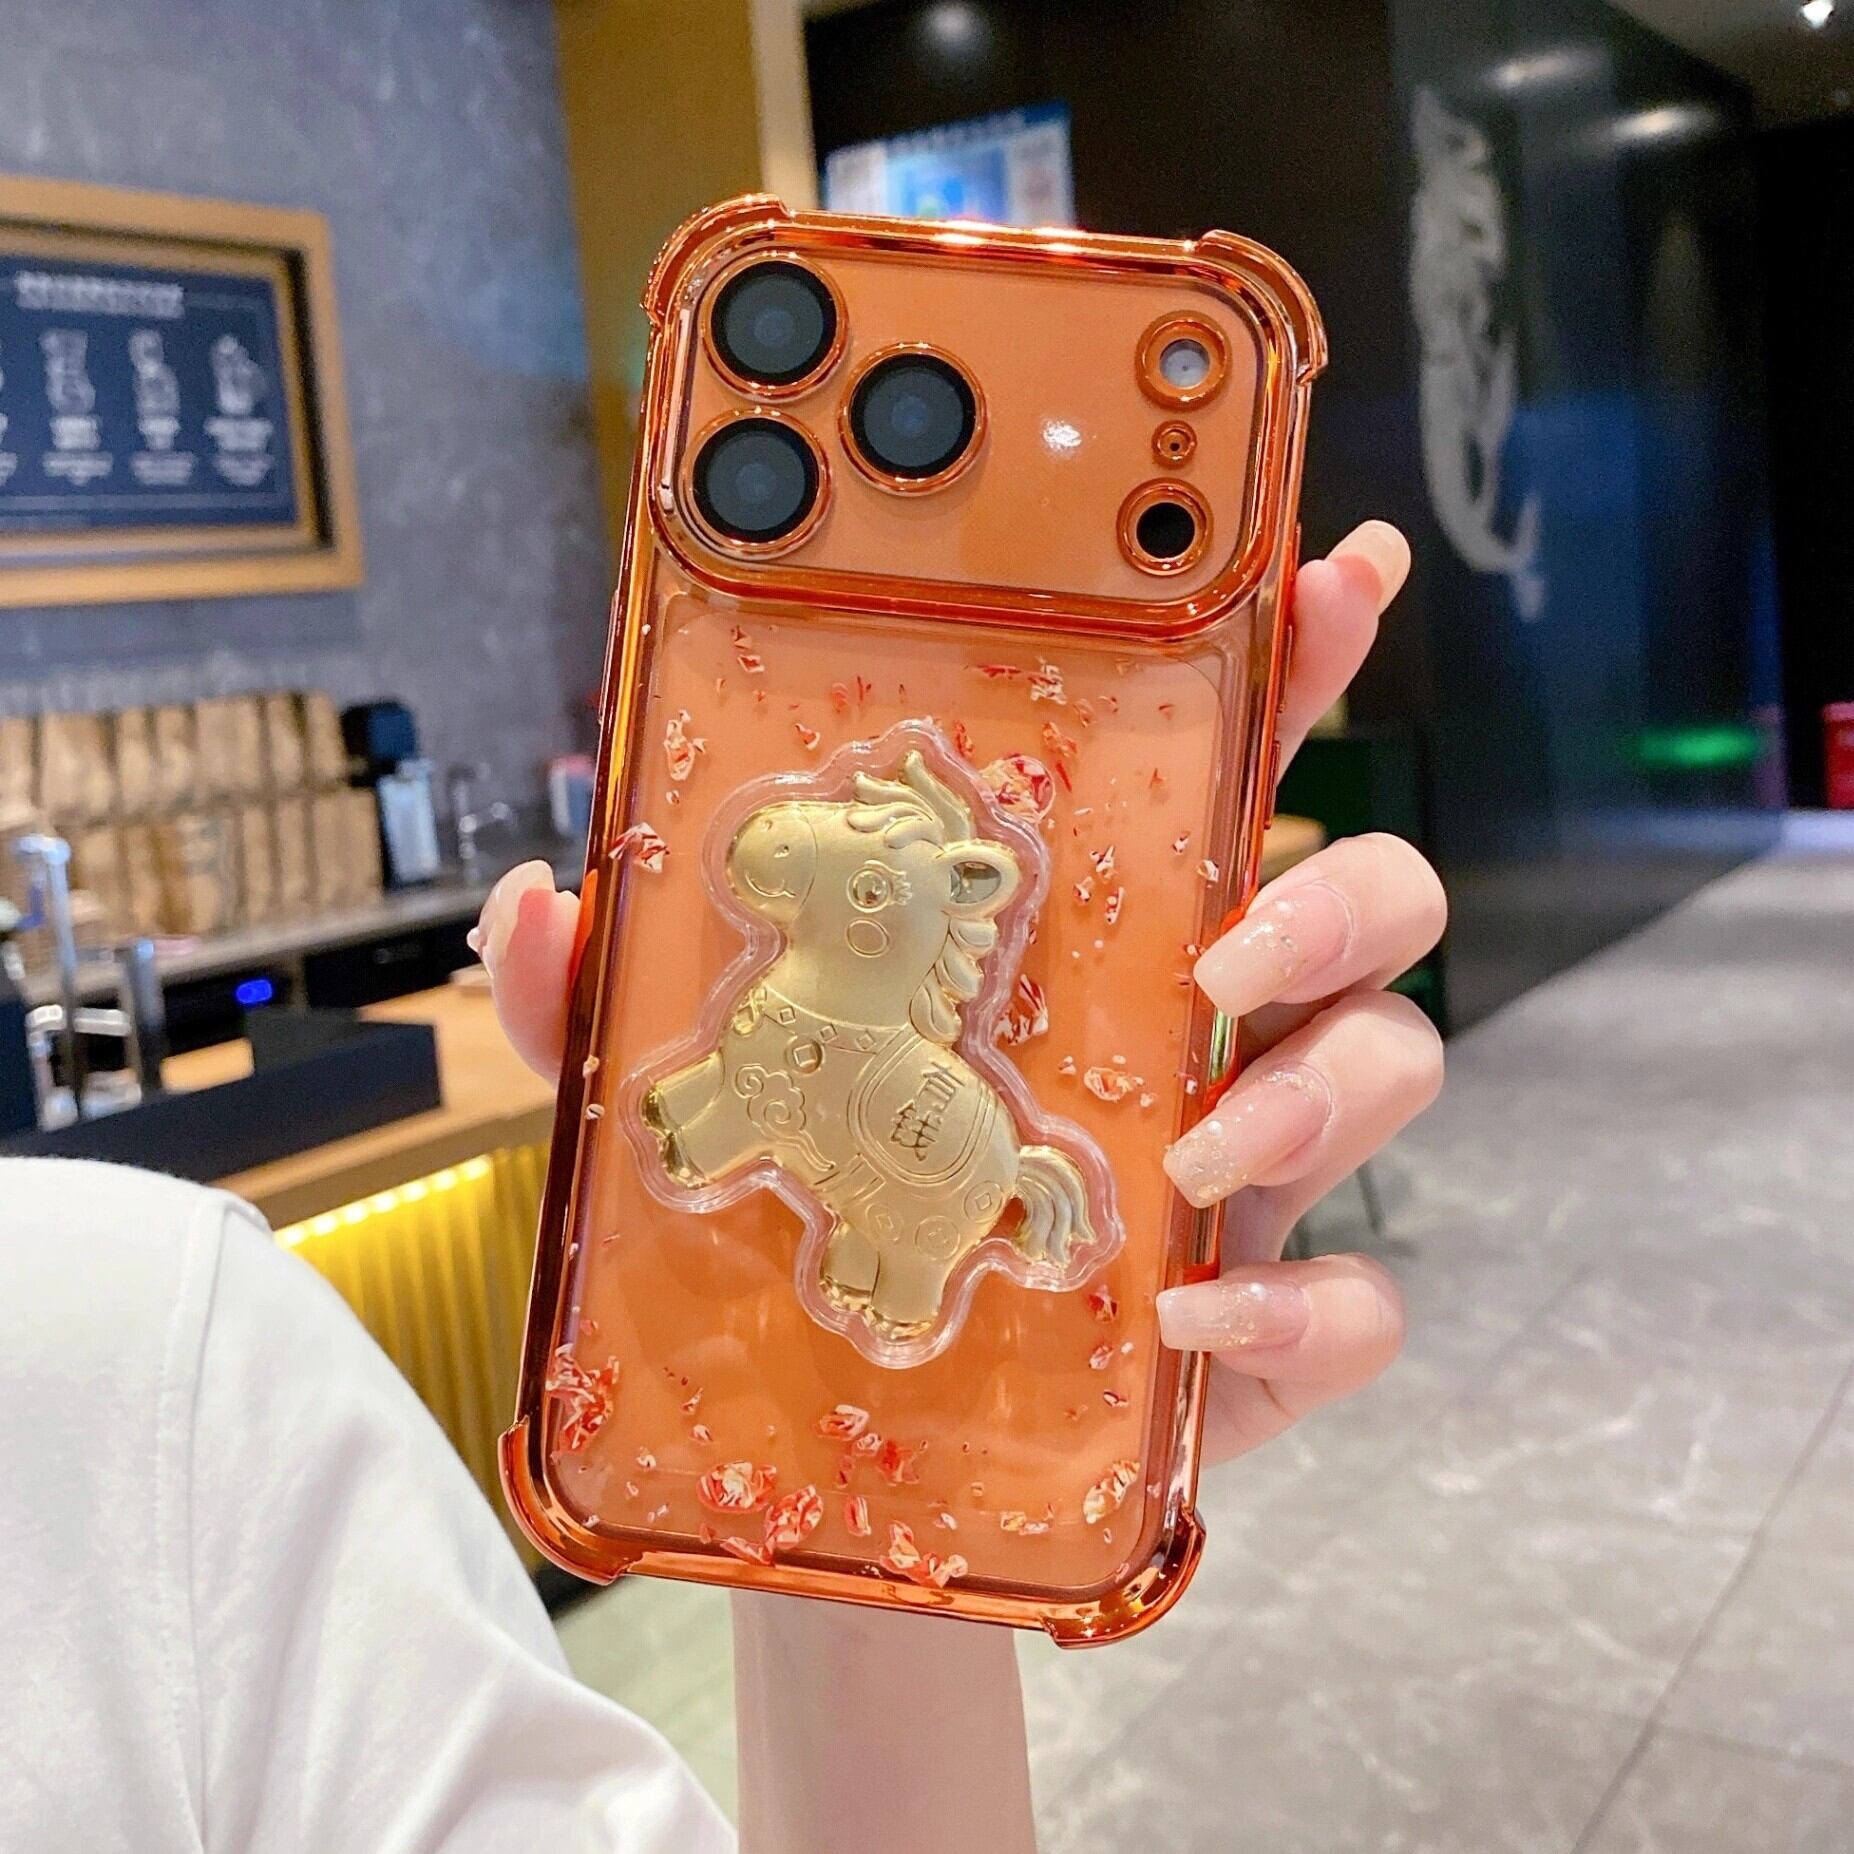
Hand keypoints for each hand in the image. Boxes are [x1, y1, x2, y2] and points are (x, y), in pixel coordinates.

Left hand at [475, 519, 1443, 1471]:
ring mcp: (1246, 1181)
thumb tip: (540, 898)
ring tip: (1194, 1157)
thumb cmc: (800, 1240)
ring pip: (1391, 1066)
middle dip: (1336, 894)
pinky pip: (1357, 1300)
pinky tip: (1186, 1317)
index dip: (1289, 666)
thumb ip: (605, 998)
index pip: (1212, 771)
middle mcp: (1195, 1035)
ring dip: (1320, 1094)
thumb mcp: (689, 1103)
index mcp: (1088, 942)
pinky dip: (1296, 1308)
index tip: (1331, 578)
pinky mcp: (1259, 1332)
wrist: (841, 1458)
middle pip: (1365, 902)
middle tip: (1226, 952)